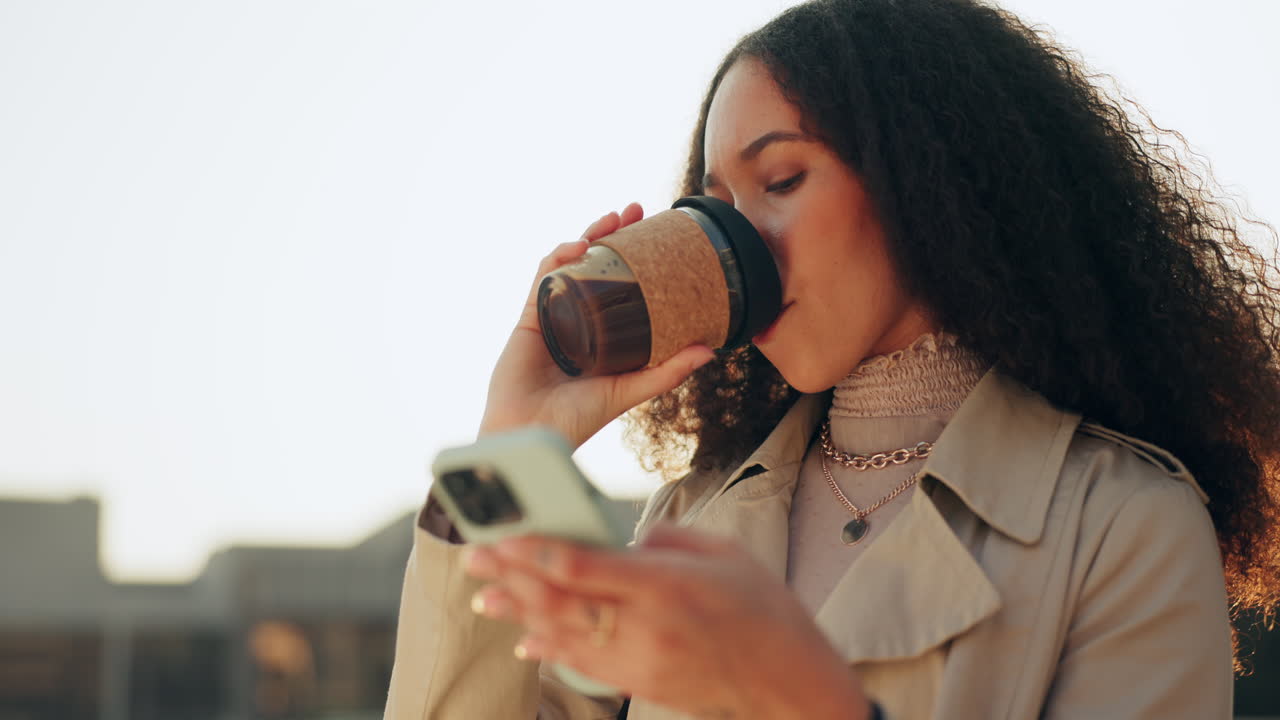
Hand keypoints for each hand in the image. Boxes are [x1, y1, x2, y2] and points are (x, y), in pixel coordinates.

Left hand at [462, 523, 871, 719]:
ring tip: (482, 596)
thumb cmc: (763, 607)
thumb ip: (664, 541)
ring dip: (517, 614)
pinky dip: (547, 647)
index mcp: (666, 586)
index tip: (501, 534)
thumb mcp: (723, 552)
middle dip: (510, 577)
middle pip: (560, 601)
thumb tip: (620, 541)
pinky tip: (523, 636)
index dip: (534, 551)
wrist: (788, 680)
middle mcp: (645, 627)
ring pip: (561, 635)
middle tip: (473, 556)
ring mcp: (638, 662)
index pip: (583, 568)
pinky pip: (581, 663)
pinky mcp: (638, 684)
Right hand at [478, 202, 715, 449]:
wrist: (534, 433)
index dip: (637, 258)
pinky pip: (545, 277)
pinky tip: (580, 246)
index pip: (620, 286)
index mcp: (600, 335)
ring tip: (614, 219)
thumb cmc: (577, 420)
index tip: (658, 235)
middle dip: (614, 234)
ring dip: (590, 235)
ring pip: (570, 264)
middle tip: (637, 210)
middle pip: (595, 266)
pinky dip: (560, 256)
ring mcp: (553, 315)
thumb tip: (710, 350)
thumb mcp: (629, 391)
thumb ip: (667, 372)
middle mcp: (577, 320)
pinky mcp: (530, 316)